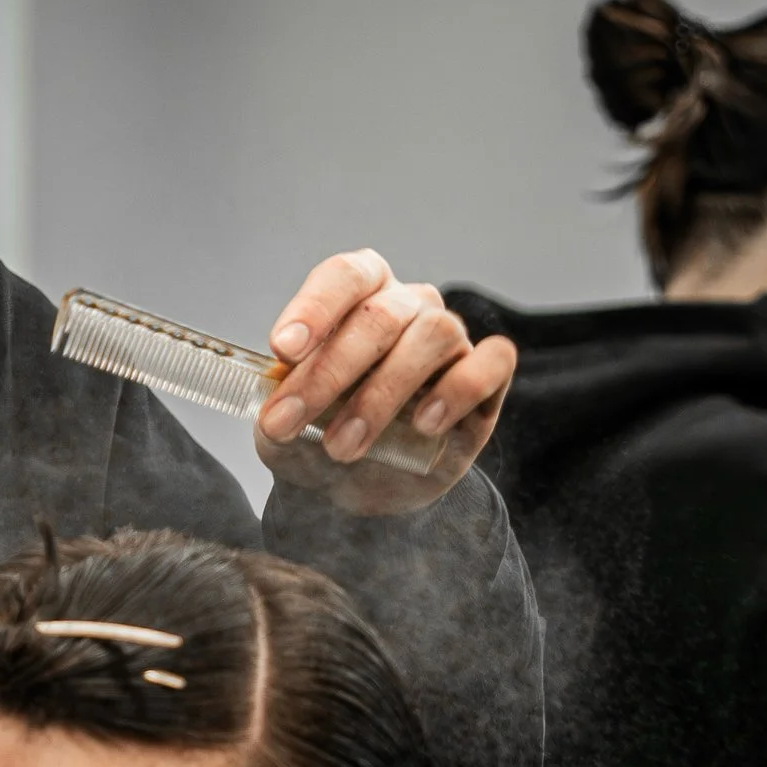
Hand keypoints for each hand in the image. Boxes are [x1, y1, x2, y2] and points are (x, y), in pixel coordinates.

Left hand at [252, 248, 515, 516]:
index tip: (283, 351)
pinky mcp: (487, 380)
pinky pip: (492, 362)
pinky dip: (459, 389)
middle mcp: (409, 304)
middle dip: (328, 373)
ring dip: (381, 395)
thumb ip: (278, 401)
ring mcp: (451, 338)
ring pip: (432, 336)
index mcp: (360, 293)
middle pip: (380, 316)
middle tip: (290, 422)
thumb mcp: (283, 422)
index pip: (344, 276)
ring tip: (343, 446)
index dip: (314, 308)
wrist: (356, 489)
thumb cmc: (316, 437)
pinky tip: (425, 424)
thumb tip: (274, 394)